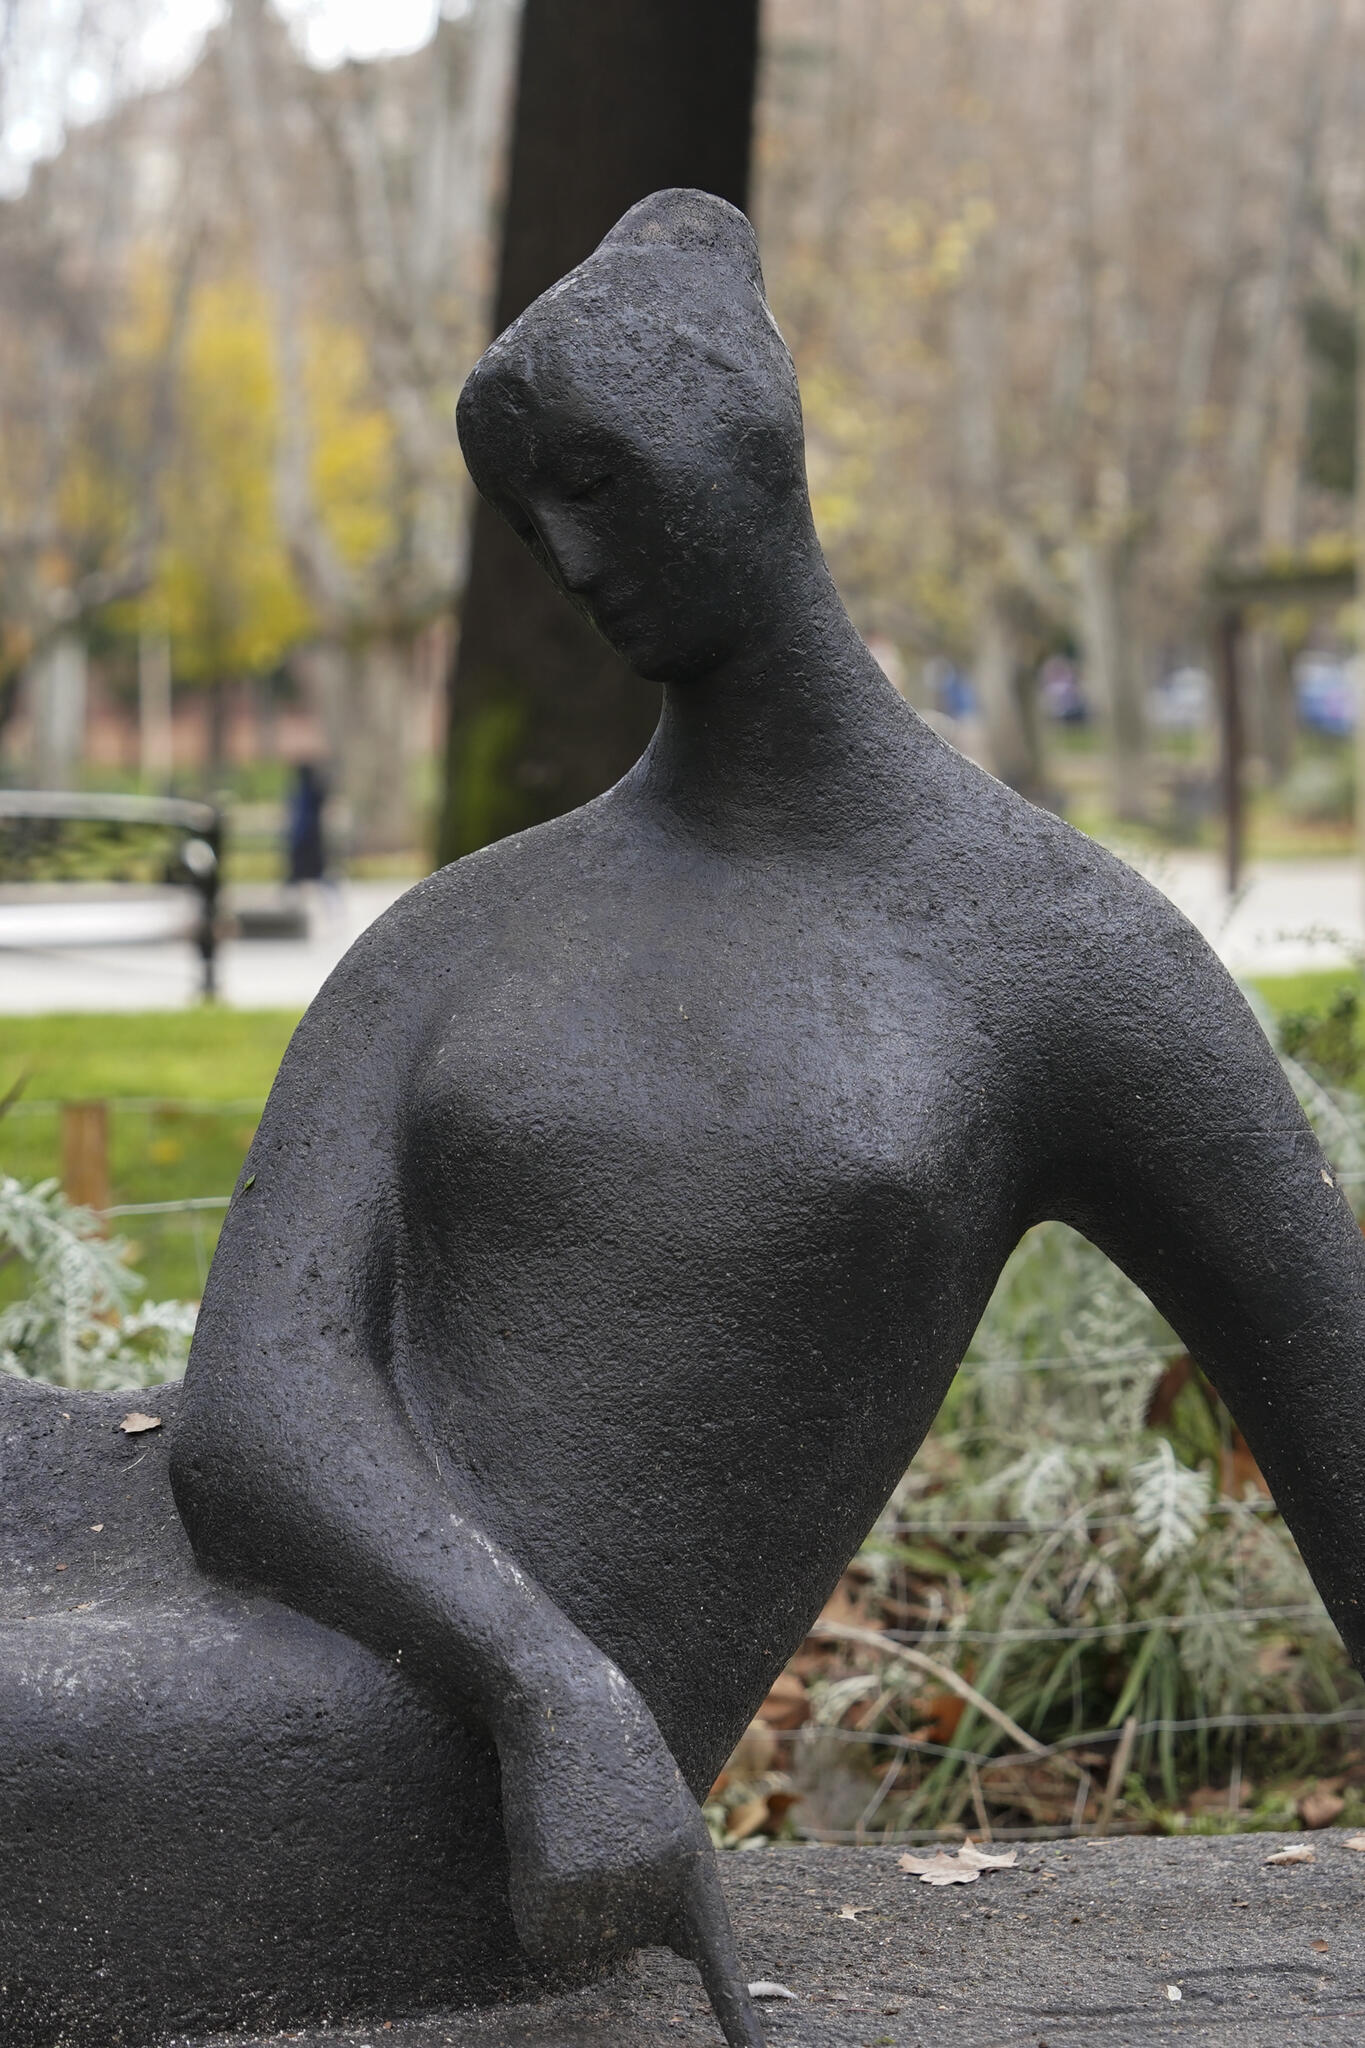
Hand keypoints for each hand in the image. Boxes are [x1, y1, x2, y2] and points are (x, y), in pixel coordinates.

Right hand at [496, 1654, 764, 2045]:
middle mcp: (663, 1886)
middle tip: (593, 1829)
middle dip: (595, 1902)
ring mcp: (614, 1887)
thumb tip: (693, 1950)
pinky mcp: (563, 1886)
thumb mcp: (661, 1819)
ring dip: (561, 1894)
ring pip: (573, 1944)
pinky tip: (546, 1838)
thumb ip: (676, 1886)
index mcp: (696, 1869)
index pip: (718, 1963)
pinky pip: (540, 1933)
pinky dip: (532, 1896)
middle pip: (615, 1950)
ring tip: (572, 1825)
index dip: (739, 2022)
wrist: (567, 1698)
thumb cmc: (609, 1759)